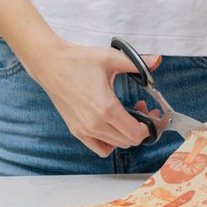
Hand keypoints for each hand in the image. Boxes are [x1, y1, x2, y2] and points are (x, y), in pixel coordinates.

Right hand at [25, 40, 161, 156]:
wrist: (49, 64)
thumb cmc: (77, 61)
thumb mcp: (112, 58)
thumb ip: (138, 63)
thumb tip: (157, 60)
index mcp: (106, 108)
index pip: (136, 134)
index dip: (149, 127)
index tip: (151, 114)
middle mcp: (94, 124)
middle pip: (128, 141)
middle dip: (140, 128)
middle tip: (141, 109)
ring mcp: (84, 130)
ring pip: (116, 145)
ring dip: (126, 134)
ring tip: (126, 115)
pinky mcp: (76, 131)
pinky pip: (100, 148)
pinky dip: (110, 142)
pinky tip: (112, 126)